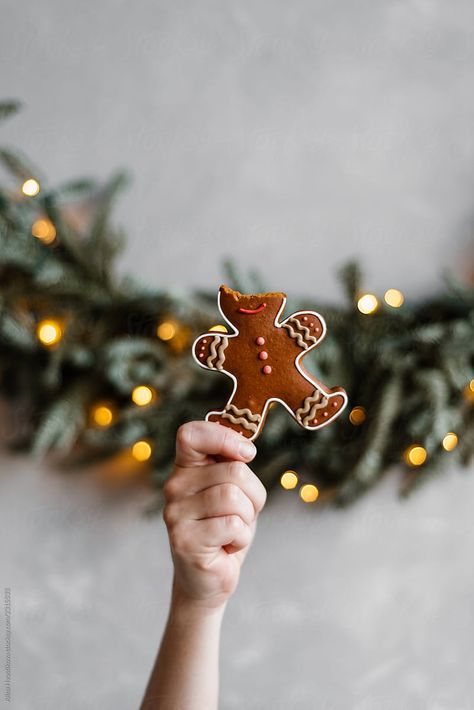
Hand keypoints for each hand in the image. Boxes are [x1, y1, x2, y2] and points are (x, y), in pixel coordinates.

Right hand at [163, 421, 266, 610]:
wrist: (208, 579)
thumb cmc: (225, 528)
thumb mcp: (233, 491)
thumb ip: (233, 466)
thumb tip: (245, 449)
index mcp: (185, 468)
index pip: (191, 434)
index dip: (223, 437)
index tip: (247, 454)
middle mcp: (174, 487)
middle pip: (233, 471)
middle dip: (254, 494)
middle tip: (242, 514)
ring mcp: (176, 514)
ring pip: (234, 498)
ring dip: (247, 518)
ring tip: (233, 530)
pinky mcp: (184, 540)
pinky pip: (233, 525)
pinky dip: (241, 537)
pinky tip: (227, 547)